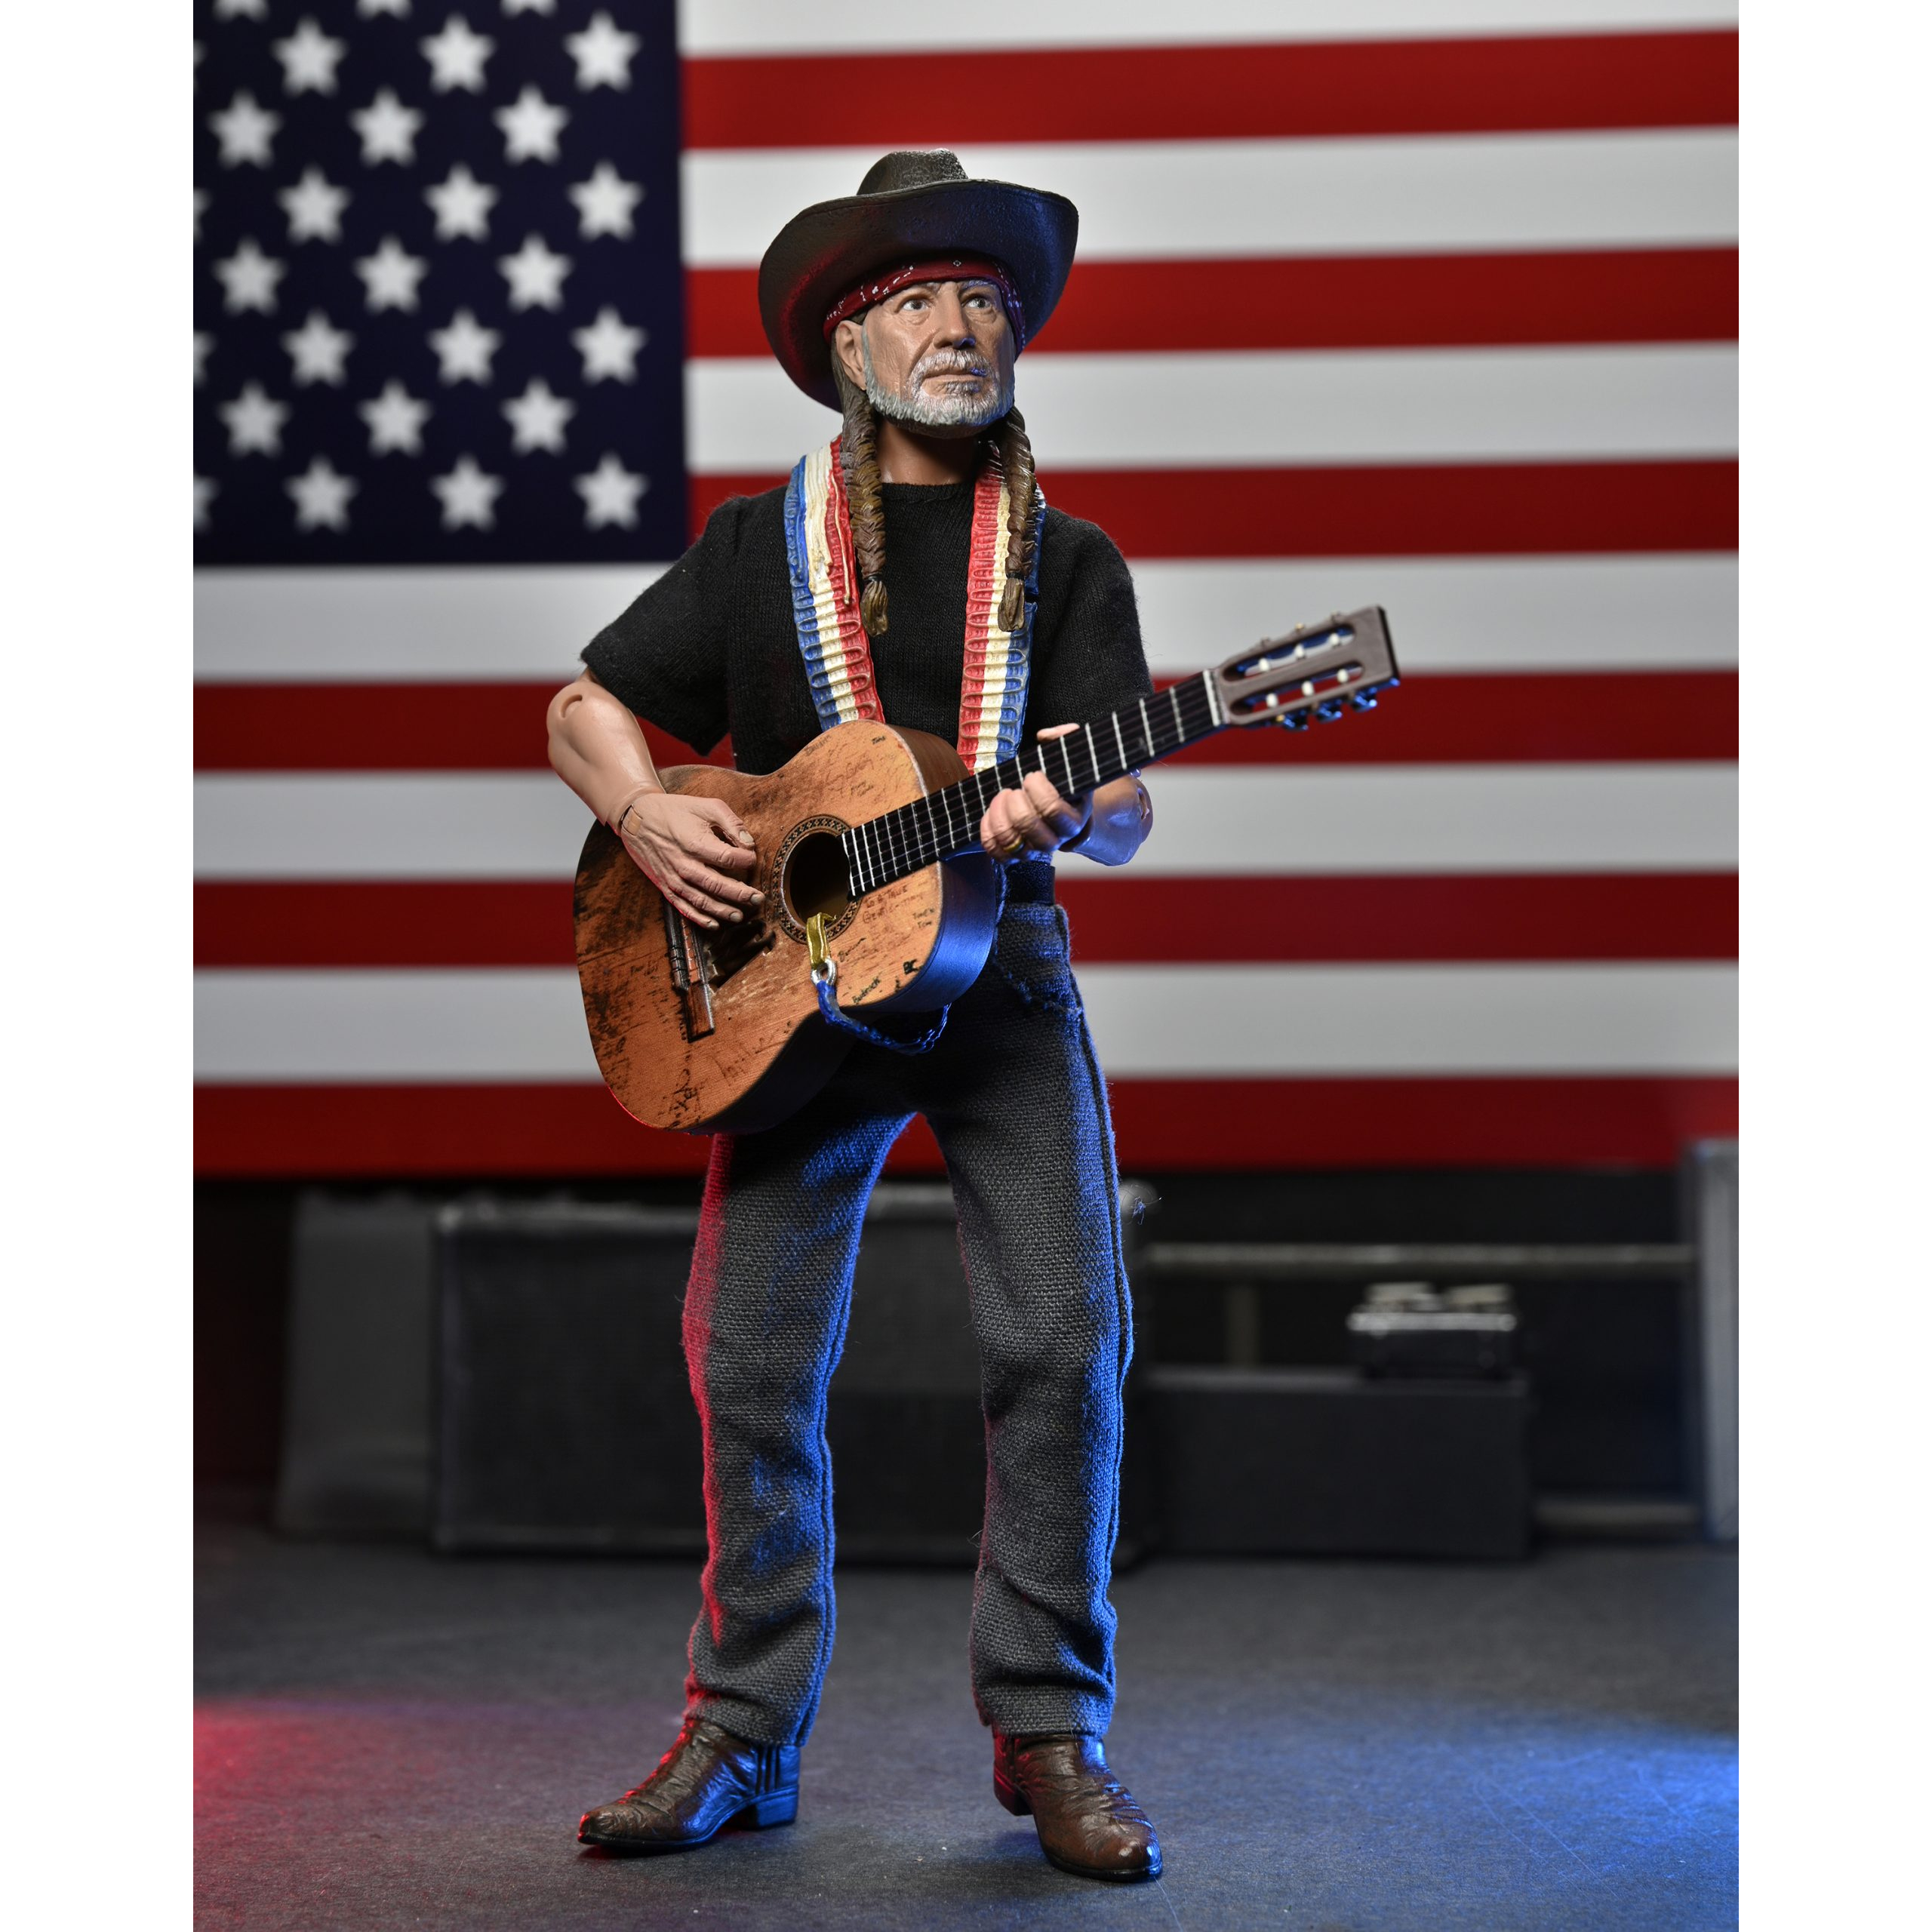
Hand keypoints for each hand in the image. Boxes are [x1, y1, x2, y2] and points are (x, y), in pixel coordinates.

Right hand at [614, 789, 760, 928]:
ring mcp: (674, 877)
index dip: (747, 860)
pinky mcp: (665, 885)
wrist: (637, 818)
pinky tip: (715, 924)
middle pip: (718, 884)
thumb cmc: (676, 811)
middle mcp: (684, 864)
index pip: (729, 858)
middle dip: (741, 894)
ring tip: (740, 915)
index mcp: (696, 842)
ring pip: (702, 900)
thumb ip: (731, 823)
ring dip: (723, 910)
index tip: (753, 859)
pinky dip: (699, 918)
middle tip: (758, 899)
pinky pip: (683, 906)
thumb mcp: (706, 806)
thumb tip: (750, 844)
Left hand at [976, 723, 1090, 858]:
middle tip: (1012, 788)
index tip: (1031, 775)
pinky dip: (988, 834)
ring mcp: (1035, 849)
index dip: (1037, 791)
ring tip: (1001, 797)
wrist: (1058, 808)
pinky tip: (991, 814)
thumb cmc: (1061, 782)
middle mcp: (1057, 839)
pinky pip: (997, 853)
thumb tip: (1044, 736)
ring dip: (998, 815)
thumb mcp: (1069, 758)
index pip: (1053, 810)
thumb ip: (1065, 737)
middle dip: (1014, 802)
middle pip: (1029, 827)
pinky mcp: (1016, 855)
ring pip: (1011, 842)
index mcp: (1074, 818)